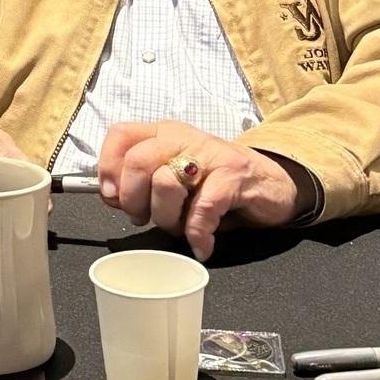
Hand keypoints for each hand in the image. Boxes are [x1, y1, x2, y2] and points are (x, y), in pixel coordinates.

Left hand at [96, 121, 312, 261]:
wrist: (271, 182)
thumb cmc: (215, 184)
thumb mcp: (174, 177)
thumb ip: (142, 183)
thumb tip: (111, 197)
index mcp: (163, 134)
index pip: (120, 135)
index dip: (108, 168)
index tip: (112, 198)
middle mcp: (183, 138)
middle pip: (137, 161)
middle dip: (133, 200)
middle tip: (144, 219)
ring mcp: (210, 155)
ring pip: (166, 183)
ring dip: (167, 219)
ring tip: (179, 228)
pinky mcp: (234, 176)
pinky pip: (203, 208)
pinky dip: (197, 233)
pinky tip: (201, 245)